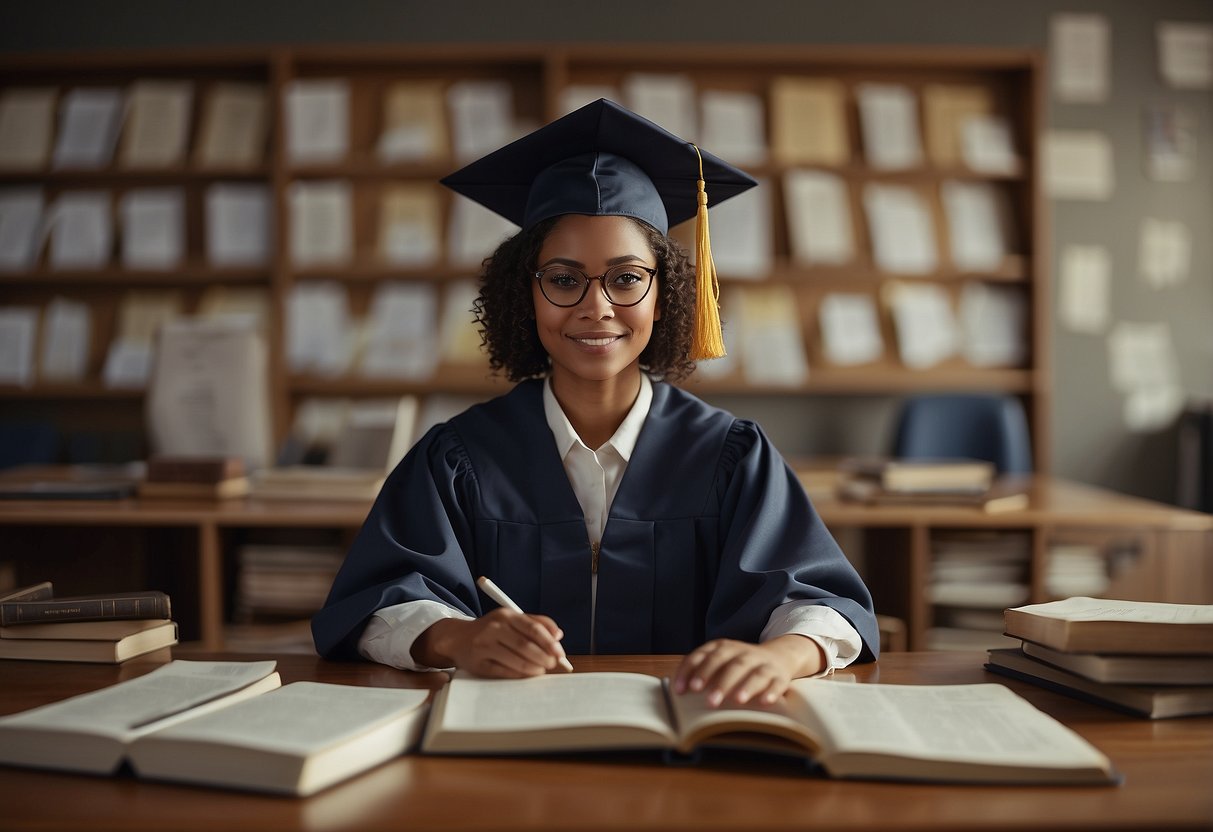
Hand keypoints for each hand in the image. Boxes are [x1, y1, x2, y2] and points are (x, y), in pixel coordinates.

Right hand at [413, 609, 569, 677]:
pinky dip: (518, 675)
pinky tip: (526, 675)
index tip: (560, 653)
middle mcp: (494, 628)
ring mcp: (484, 646)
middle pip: (525, 645)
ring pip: (515, 659)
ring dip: (533, 668)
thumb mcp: (511, 619)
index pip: (533, 628)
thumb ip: (536, 623)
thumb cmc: (491, 630)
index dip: (549, 642)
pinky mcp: (478, 663)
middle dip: (543, 657)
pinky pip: (503, 671)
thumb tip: (558, 635)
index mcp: (506, 615)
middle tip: (553, 664)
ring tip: (541, 671)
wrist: (457, 638)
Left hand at [671, 635, 825, 707]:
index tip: (682, 689)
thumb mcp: (720, 660)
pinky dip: (771, 692)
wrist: (778, 656)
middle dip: (720, 681)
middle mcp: (744, 653)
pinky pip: (777, 683)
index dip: (693, 671)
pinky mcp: (780, 676)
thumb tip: (677, 690)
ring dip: (746, 686)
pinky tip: (764, 702)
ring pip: (755, 672)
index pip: (705, 655)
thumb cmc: (739, 663)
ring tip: (737, 700)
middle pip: (731, 663)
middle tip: (709, 700)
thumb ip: (700, 670)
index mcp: (725, 647)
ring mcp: (764, 664)